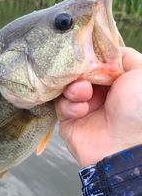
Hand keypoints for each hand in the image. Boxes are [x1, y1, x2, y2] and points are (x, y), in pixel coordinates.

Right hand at [55, 47, 141, 167]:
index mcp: (116, 82)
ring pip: (67, 88)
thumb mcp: (141, 72)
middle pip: (78, 74)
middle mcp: (100, 94)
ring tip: (83, 94)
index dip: (89, 58)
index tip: (84, 53)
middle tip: (84, 76)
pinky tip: (82, 111)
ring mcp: (84, 107)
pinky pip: (61, 106)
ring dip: (74, 88)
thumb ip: (124, 56)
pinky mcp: (69, 121)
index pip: (95, 63)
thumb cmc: (137, 108)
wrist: (125, 146)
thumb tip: (107, 49)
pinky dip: (70, 105)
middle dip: (79, 72)